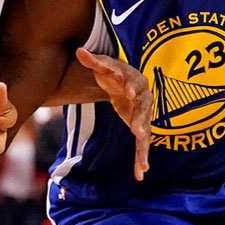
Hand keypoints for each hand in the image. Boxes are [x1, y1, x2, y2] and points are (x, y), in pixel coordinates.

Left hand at [75, 48, 151, 180]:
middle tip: (138, 132)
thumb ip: (93, 60)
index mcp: (135, 81)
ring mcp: (143, 115)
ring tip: (143, 164)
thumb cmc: (114, 73)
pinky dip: (141, 157)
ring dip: (144, 147)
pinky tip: (140, 173)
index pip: (134, 83)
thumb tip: (79, 51)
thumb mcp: (104, 66)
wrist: (124, 82)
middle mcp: (143, 99)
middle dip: (141, 121)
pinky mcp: (140, 127)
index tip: (130, 92)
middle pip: (144, 110)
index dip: (132, 87)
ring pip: (146, 131)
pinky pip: (142, 144)